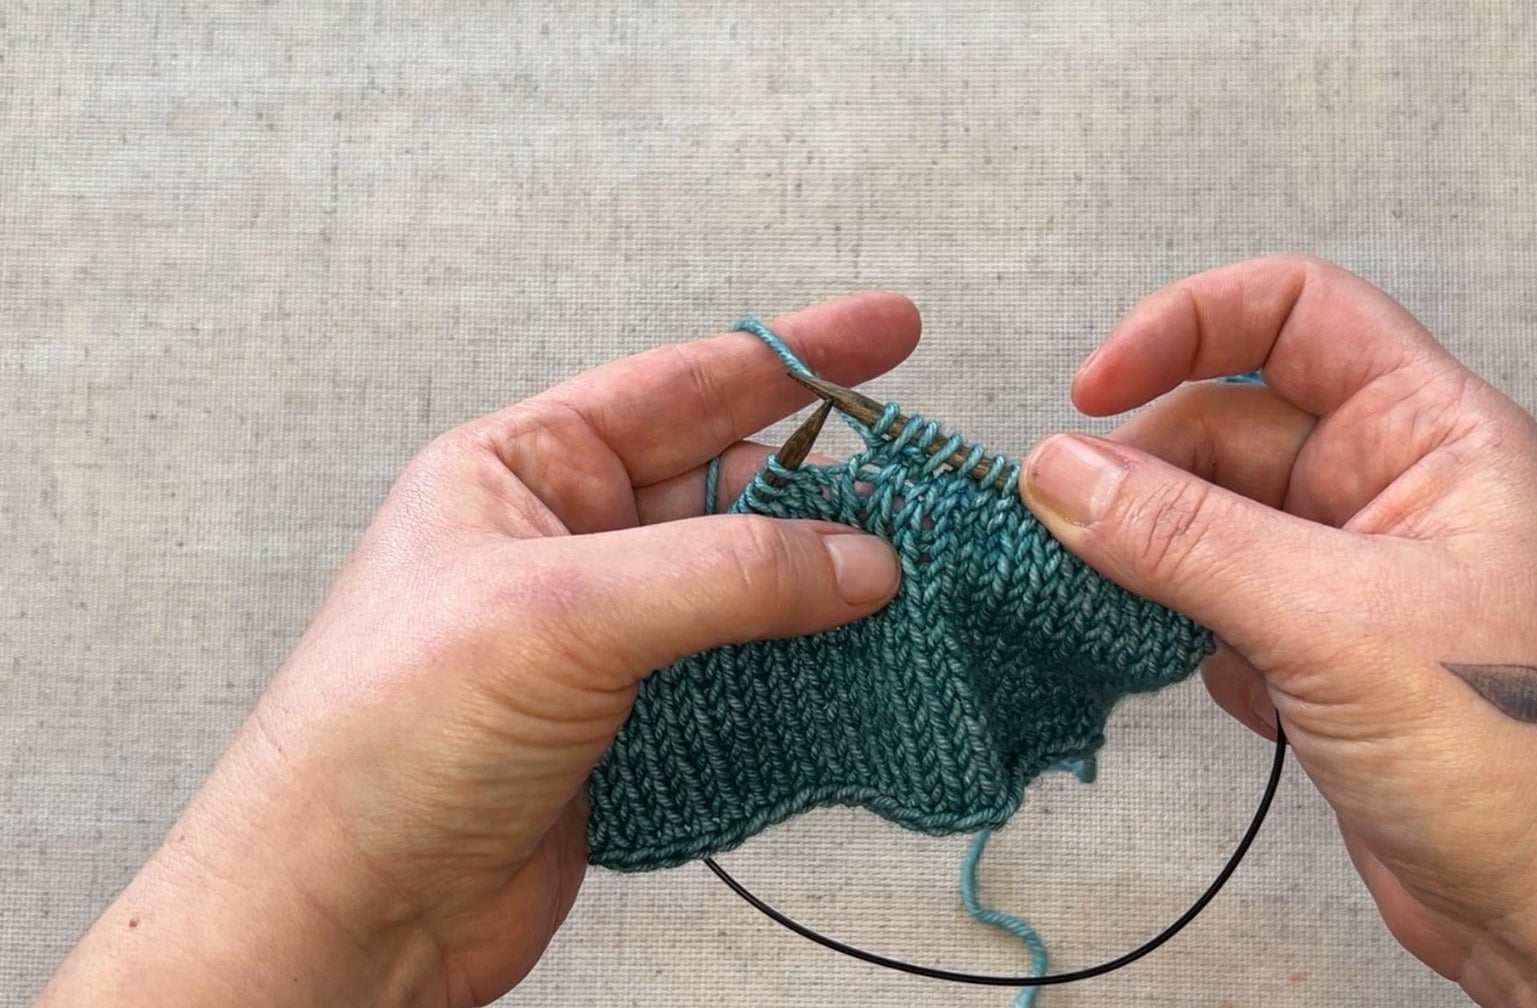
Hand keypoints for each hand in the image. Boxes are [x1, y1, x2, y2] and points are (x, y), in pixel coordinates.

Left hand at [37, 294, 916, 1007]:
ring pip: (747, 588)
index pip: (682, 384)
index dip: (797, 355)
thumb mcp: (558, 614)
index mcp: (523, 471)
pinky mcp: (631, 724)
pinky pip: (741, 674)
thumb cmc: (382, 738)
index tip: (892, 330)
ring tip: (918, 596)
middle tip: (929, 502)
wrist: (346, 914)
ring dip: (827, 595)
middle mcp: (567, 542)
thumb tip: (861, 558)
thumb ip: (722, 575)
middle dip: (830, 492)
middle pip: (731, 488)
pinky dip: (804, 676)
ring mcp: (602, 637)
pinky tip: (860, 676)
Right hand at [1021, 256, 1536, 1006]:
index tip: (1093, 387)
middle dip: (1145, 469)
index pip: (1297, 314)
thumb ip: (1187, 540)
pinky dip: (1179, 627)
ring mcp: (1349, 572)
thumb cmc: (1530, 757)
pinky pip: (1212, 599)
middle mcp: (1390, 487)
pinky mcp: (1318, 651)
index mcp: (1432, 433)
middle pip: (1228, 423)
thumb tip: (1062, 474)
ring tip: (1112, 603)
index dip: (1187, 326)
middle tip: (1070, 527)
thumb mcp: (1339, 623)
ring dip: (1150, 556)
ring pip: (1210, 519)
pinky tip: (1198, 675)